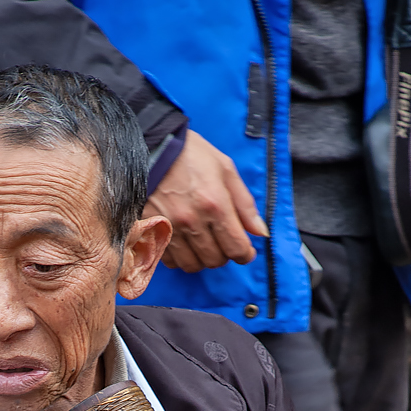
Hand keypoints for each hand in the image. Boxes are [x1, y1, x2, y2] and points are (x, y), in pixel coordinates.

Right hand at [143, 130, 267, 271]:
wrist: (150, 146)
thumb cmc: (191, 154)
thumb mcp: (225, 170)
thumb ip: (245, 204)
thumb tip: (260, 232)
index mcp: (215, 204)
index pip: (236, 248)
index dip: (245, 255)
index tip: (245, 251)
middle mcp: (192, 220)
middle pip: (215, 260)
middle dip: (224, 255)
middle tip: (223, 242)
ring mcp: (170, 228)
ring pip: (192, 265)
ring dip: (201, 259)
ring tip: (203, 244)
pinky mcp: (152, 231)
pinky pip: (169, 260)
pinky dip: (179, 257)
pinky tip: (183, 242)